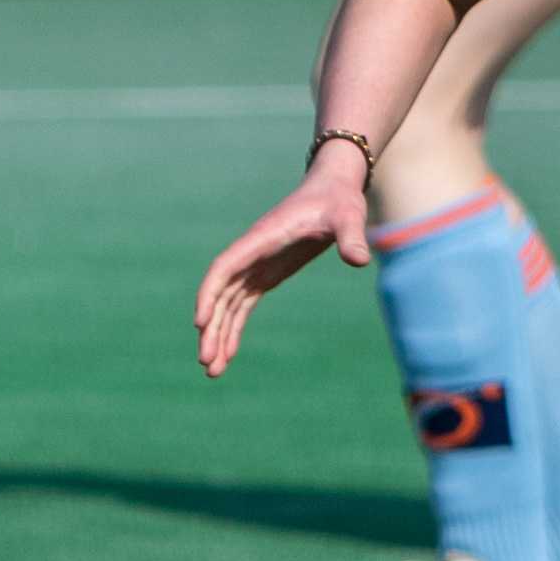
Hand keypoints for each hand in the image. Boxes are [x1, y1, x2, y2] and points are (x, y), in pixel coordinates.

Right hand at [194, 146, 372, 376]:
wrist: (334, 190)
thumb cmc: (338, 200)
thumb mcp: (347, 216)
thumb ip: (350, 236)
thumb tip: (359, 259)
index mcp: (262, 239)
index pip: (225, 268)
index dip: (209, 294)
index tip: (200, 321)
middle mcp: (251, 254)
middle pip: (221, 294)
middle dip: (211, 327)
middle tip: (207, 361)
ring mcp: (256, 265)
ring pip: (228, 305)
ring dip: (218, 335)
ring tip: (213, 371)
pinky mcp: (266, 275)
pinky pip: (243, 306)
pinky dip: (234, 329)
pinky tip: (228, 355)